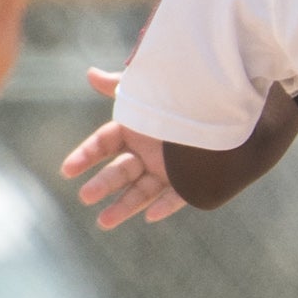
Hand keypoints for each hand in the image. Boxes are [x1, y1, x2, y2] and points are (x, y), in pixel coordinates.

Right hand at [59, 68, 183, 227]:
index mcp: (134, 131)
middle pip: (120, 171)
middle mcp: (148, 153)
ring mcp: (169, 170)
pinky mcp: (191, 182)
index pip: (103, 145)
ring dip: (125, 206)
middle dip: (103, 184)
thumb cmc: (183, 96)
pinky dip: (166, 207)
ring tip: (104, 223)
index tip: (68, 170)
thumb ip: (120, 87)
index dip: (85, 156)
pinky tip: (151, 217)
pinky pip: (178, 197)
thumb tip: (90, 74)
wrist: (229, 104)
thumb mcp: (149, 92)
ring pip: (143, 192)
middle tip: (85, 197)